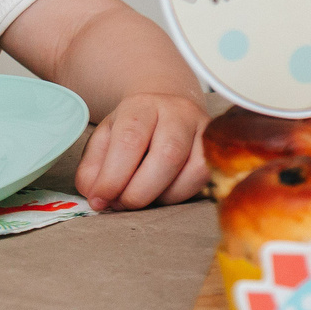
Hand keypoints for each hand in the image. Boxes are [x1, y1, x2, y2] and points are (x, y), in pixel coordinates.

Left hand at [74, 93, 207, 211]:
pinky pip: (206, 177)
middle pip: (167, 155)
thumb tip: (97, 196)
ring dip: (164, 196)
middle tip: (122, 204)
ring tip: (144, 197)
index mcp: (142, 105)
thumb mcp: (104, 139)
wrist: (167, 108)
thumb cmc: (133, 129)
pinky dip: (182, 194)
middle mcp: (178, 112)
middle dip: (140, 192)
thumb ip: (93, 168)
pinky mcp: (217, 146)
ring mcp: (203, 128)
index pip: (130, 140)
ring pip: (193, 170)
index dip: (113, 177)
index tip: (100, 199)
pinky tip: (164, 193)